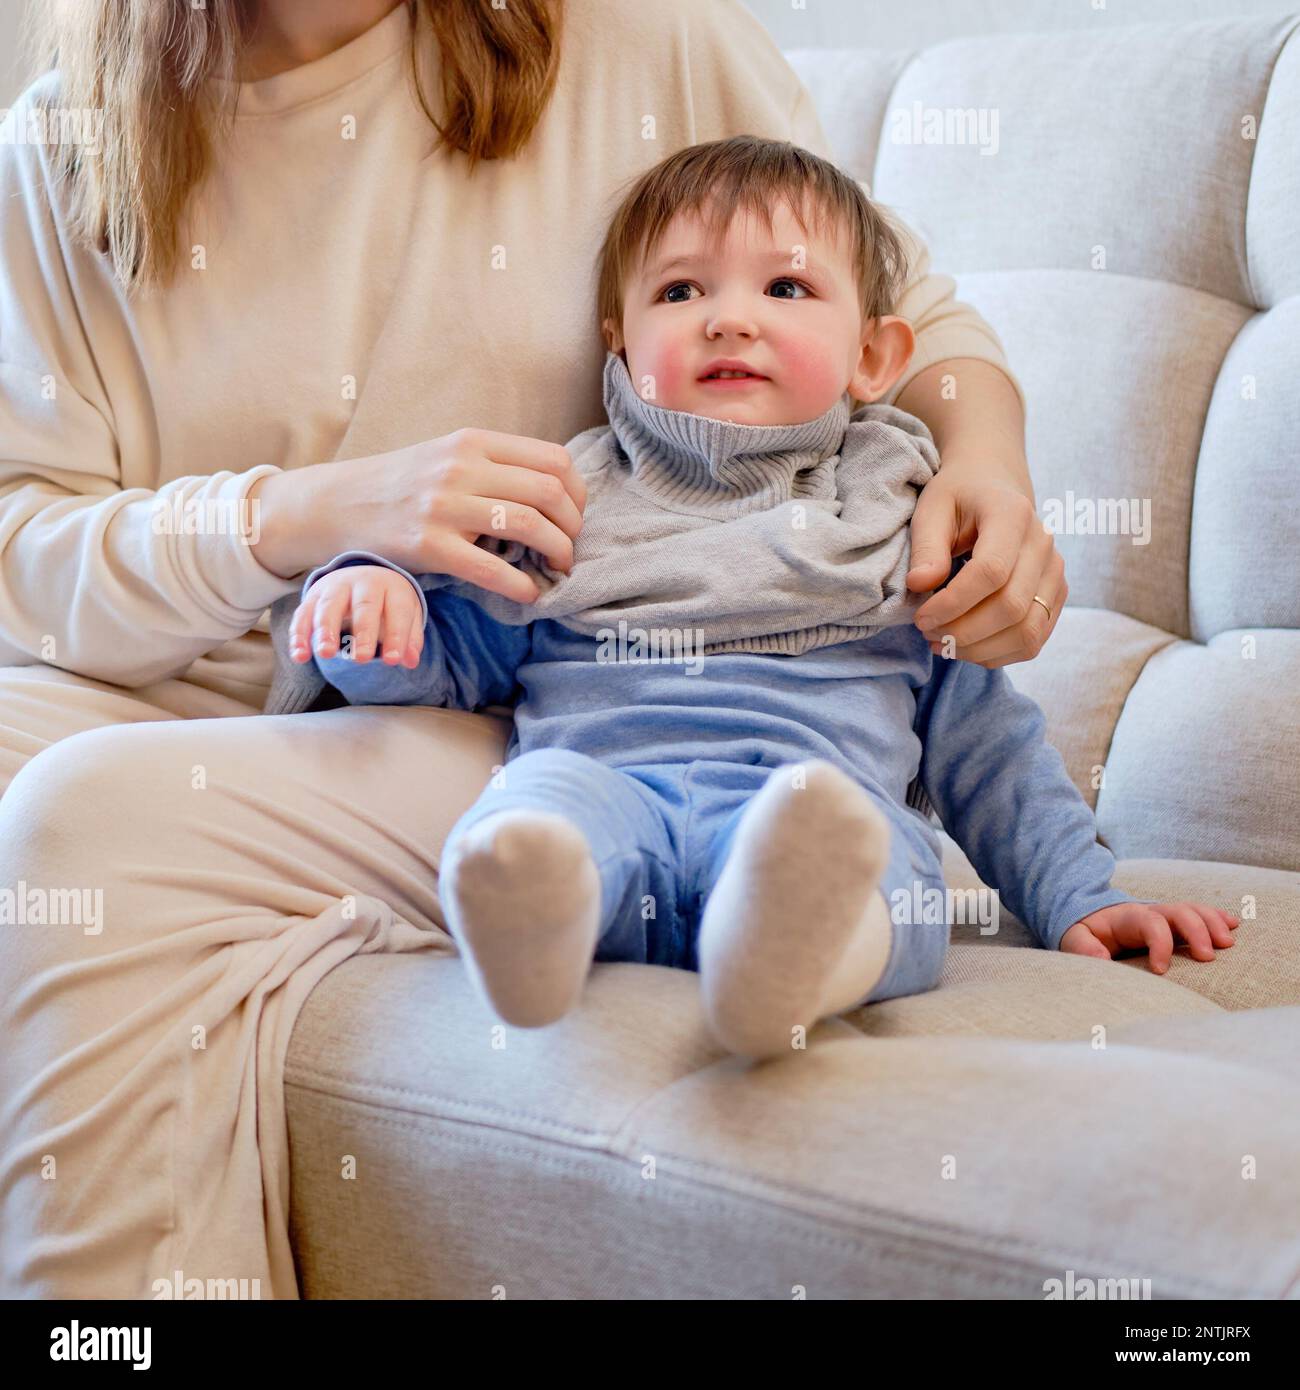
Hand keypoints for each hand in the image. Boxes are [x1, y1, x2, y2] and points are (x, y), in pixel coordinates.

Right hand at [248, 427, 586, 602]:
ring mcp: (444, 507)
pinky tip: (529, 593)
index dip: (577, 493)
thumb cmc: (401, 486)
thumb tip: (556, 495)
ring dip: (557, 553)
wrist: (336, 505)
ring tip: (557, 568)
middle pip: (550, 492)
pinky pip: (493, 570)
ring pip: (529, 525)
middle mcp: (461, 468)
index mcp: (472, 442)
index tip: (574, 516)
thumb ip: (494, 467)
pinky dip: (522, 586)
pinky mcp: (429, 547)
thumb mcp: (447, 457)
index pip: (553, 459)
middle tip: (569, 548)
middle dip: (573, 526)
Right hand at [289, 565, 425, 667]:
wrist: (362, 576)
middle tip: (362, 659)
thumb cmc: (388, 603)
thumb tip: (410, 661)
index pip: (397, 610)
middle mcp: (362, 583)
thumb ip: (410, 637)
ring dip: (325, 630)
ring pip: (329, 606)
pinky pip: (303, 615)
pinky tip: (300, 656)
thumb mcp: (406, 614)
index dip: (396, 636)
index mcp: (391, 586)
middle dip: (363, 632)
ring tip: (326, 654)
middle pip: (364, 605)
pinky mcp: (312, 597)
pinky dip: (299, 636)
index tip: (392, 660)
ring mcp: (334, 588)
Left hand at [907, 469, 1065, 668]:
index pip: (990, 572)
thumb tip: (920, 585)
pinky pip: (1034, 639)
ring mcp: (1055, 572)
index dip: (953, 604)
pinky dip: (997, 653)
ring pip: (1027, 632)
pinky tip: (966, 647)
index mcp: (1013, 514)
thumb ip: (926, 547)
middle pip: (1011, 607)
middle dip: (962, 631)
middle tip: (927, 632)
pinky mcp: (1056, 594)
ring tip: (942, 643)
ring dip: (979, 649)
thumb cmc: (959, 496)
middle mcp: (1043, 544)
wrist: (995, 485)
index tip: (920, 617)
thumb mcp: (932, 508)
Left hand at [1060, 901, 1239, 973]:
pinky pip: (1200, 914)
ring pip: (1194, 910)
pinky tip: (1233, 925)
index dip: (1159, 943)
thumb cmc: (1086, 934)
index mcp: (1126, 916)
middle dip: (1196, 931)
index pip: (1149, 922)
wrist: (1090, 919)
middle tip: (1208, 957)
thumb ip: (1083, 947)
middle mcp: (1150, 911)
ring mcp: (1165, 915)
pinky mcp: (1175, 923)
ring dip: (1213, 923)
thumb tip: (1101, 960)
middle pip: (1178, 911)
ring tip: (1228, 943)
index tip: (1161, 970)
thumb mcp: (1074, 938)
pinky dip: (1217, 917)